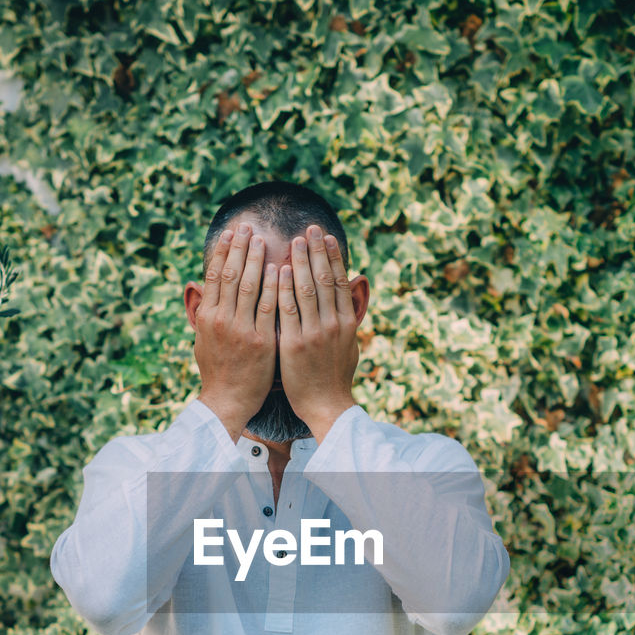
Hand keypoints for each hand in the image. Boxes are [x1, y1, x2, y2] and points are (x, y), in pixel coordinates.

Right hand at [190, 224, 277, 441]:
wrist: (227, 402)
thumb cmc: (217, 371)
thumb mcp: (203, 340)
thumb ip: (207, 313)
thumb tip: (205, 290)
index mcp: (207, 317)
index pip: (215, 275)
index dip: (223, 252)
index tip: (230, 233)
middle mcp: (221, 320)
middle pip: (232, 275)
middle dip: (240, 248)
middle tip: (248, 226)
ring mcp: (241, 330)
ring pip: (250, 286)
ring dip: (257, 259)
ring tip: (264, 239)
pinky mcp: (261, 342)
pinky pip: (270, 307)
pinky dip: (274, 286)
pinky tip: (280, 269)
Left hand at [277, 224, 361, 442]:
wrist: (326, 406)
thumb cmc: (335, 377)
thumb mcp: (349, 345)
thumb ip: (348, 317)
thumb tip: (353, 293)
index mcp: (347, 323)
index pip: (340, 281)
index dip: (333, 257)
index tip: (326, 236)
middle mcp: (333, 325)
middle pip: (325, 279)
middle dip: (317, 251)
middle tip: (309, 228)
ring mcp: (314, 334)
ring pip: (307, 290)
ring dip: (301, 262)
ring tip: (294, 241)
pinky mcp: (294, 345)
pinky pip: (287, 311)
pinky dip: (284, 288)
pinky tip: (280, 270)